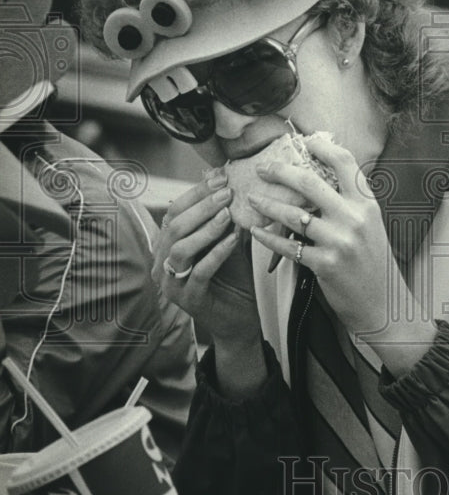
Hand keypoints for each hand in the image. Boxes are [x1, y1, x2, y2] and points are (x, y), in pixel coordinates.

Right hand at [152, 170, 259, 342]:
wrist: (239, 318)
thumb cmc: (231, 277)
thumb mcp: (226, 240)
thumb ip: (222, 215)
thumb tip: (220, 175)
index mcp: (167, 245)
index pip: (175, 211)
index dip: (197, 192)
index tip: (222, 177)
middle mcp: (162, 262)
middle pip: (175, 227)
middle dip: (202, 206)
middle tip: (227, 192)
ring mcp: (171, 283)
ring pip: (181, 249)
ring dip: (206, 229)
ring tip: (228, 214)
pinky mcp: (187, 300)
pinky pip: (199, 272)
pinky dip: (216, 253)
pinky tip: (233, 240)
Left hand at [248, 138, 414, 340]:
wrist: (385, 304)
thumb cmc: (374, 263)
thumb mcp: (370, 226)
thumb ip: (349, 204)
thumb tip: (320, 179)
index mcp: (367, 204)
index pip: (345, 163)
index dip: (322, 147)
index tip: (303, 140)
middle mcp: (354, 218)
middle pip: (310, 183)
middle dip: (281, 171)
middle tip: (263, 168)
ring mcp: (339, 242)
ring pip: (293, 215)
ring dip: (267, 205)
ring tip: (252, 199)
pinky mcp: (324, 265)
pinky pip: (288, 246)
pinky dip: (268, 239)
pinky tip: (256, 232)